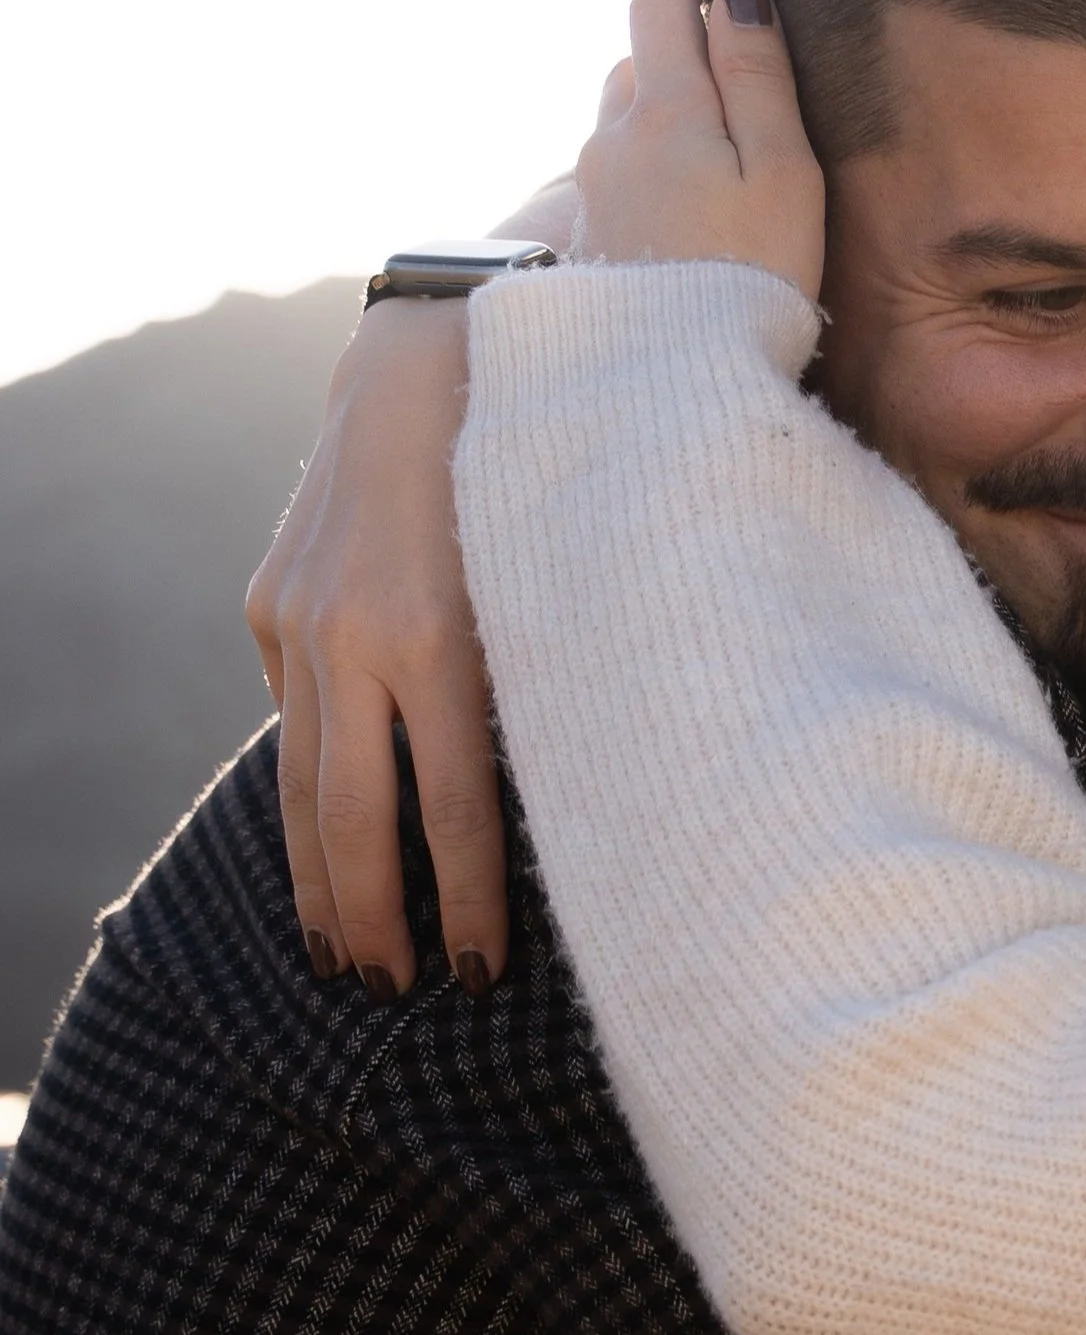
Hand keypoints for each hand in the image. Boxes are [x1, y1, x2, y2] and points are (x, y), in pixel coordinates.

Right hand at [246, 296, 506, 997]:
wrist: (442, 345)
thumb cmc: (545, 470)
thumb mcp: (565, 582)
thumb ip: (548, 687)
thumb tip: (562, 806)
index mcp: (438, 641)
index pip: (454, 811)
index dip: (466, 902)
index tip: (479, 973)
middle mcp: (351, 636)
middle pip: (350, 818)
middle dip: (375, 915)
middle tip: (395, 988)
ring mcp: (297, 616)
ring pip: (297, 780)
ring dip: (318, 877)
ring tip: (340, 949)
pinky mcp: (271, 597)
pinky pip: (290, 712)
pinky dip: (307, 780)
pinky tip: (325, 836)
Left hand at [576, 0, 822, 296]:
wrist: (676, 382)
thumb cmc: (750, 276)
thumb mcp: (781, 169)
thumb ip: (757, 75)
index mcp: (664, 108)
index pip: (659, 3)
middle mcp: (613, 137)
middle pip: (638, 61)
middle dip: (679, 45)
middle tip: (729, 56)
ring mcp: (596, 191)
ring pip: (625, 119)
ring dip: (663, 108)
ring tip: (714, 137)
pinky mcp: (595, 241)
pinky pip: (620, 174)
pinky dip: (653, 163)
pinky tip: (688, 202)